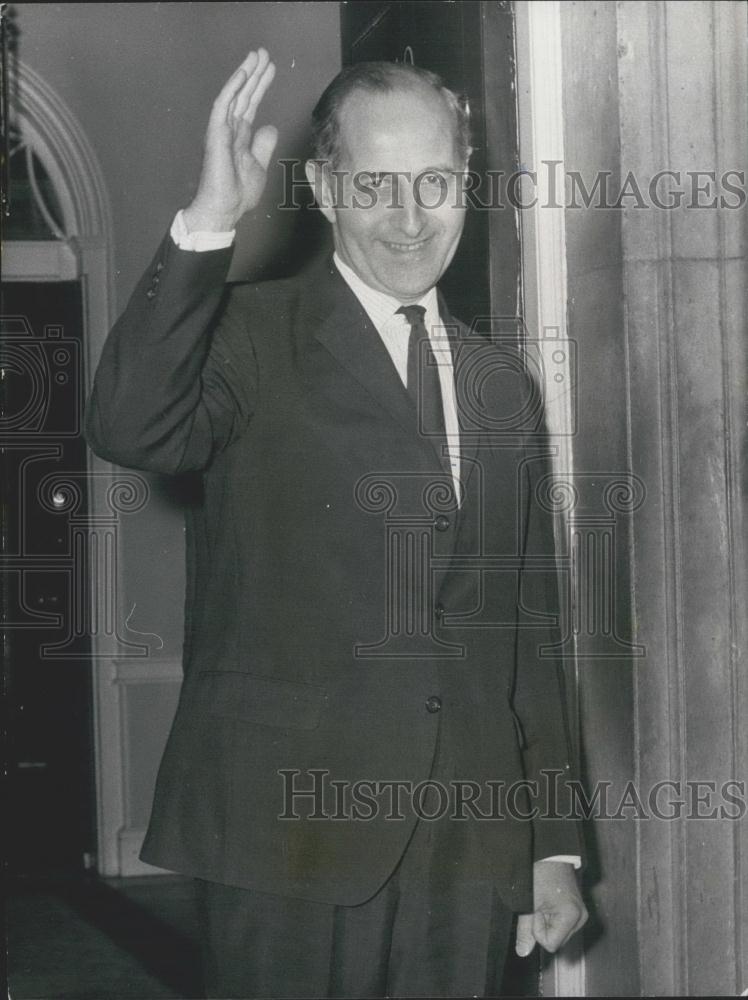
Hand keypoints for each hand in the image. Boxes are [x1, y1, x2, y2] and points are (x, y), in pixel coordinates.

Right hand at [183, 48, 278, 231]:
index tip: (270, 68)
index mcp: (239, 136)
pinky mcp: (215, 134)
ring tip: (256, 55)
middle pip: (244, 95)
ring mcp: (221, 130)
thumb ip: (263, 145)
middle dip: (254, 74)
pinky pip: (223, 106)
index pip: (251, 104)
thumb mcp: (259, 165)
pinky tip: (242, 74)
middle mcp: (229, 129)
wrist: (224, 210)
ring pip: (234, 95)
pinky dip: (232, 89)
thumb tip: (269, 127)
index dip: (260, 86)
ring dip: (244, 74)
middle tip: (264, 53)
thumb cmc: (238, 193)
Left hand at [515, 861, 587, 956]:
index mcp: (572, 916)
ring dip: (547, 922)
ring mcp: (581, 914)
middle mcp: (581, 917)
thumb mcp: (528, 903)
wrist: (549, 853)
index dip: (538, 929)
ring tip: (545, 901)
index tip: (537, 909)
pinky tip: (549, 902)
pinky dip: (552, 918)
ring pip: (558, 934)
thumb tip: (523, 952)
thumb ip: (525, 930)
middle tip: (540, 904)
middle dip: (543, 926)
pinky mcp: (578, 910)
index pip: (550, 944)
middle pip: (556, 941)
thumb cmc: (539, 873)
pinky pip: (562, 925)